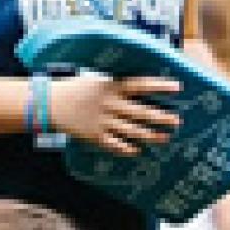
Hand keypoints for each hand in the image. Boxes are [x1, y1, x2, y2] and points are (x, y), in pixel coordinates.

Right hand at [48, 73, 180, 155]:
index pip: (141, 84)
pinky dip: (127, 148)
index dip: (160, 86)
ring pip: (132, 131)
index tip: (178, 87)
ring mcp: (103, 121)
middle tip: (178, 121)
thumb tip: (143, 84)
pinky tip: (138, 150)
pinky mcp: (95, 136)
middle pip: (141, 112)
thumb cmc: (78, 88)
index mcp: (112, 86)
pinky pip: (115, 145)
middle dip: (162, 117)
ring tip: (165, 138)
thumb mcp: (98, 78)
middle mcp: (110, 103)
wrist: (51, 104)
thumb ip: (119, 82)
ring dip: (151, 135)